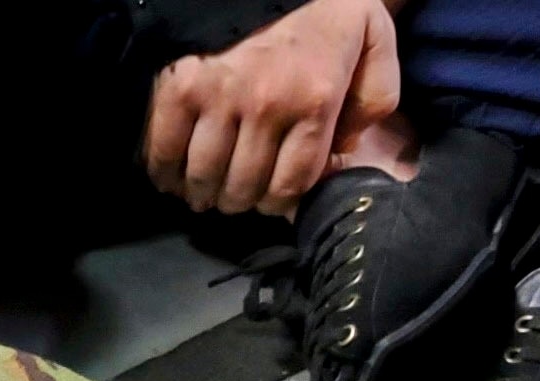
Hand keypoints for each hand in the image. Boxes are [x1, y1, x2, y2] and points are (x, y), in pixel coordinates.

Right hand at [143, 0, 400, 216]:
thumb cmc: (328, 17)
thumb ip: (373, 106)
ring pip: (204, 178)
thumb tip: (340, 158)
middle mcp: (267, 104)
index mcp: (315, 101)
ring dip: (203, 195)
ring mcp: (220, 96)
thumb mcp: (375, 51)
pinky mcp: (182, 86)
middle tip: (237, 195)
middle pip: (244, 188)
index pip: (289, 185)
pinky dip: (164, 174)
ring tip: (206, 192)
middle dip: (241, 201)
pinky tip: (173, 177)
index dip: (278, 204)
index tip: (270, 199)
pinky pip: (164, 150)